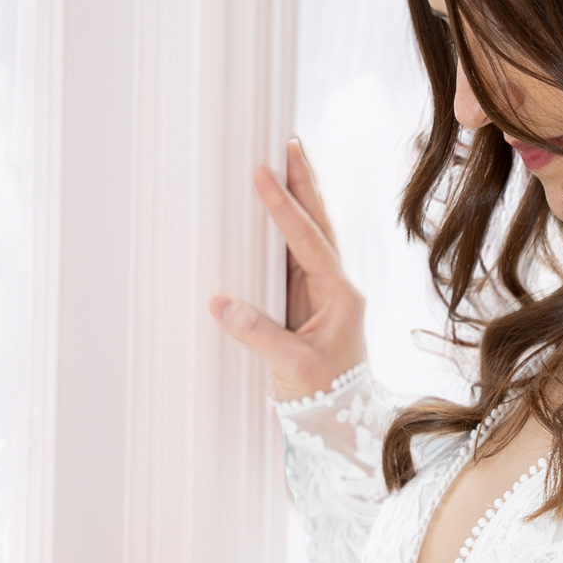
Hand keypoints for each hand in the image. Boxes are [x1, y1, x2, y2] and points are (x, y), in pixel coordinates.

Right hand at [209, 137, 365, 401]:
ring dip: (299, 198)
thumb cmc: (324, 395)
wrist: (341, 420)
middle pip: (320, 224)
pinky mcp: (308, 300)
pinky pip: (296, 254)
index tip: (264, 175)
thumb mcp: (292, 367)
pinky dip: (287, 226)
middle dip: (304, 184)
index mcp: (341, 297)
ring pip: (311, 234)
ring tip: (283, 159)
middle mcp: (337, 287)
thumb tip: (221, 303)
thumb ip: (259, 334)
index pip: (310, 242)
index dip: (285, 208)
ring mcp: (324, 291)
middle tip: (289, 143)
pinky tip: (274, 206)